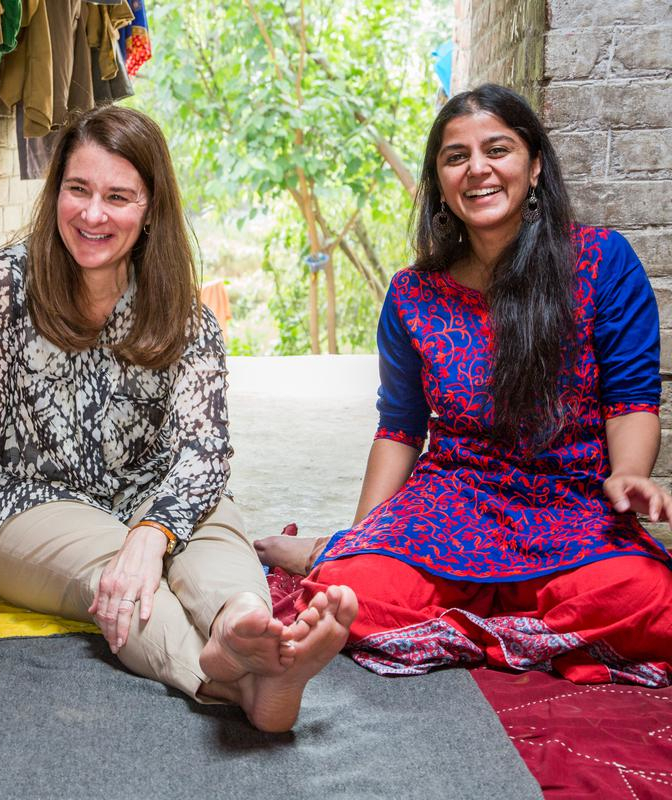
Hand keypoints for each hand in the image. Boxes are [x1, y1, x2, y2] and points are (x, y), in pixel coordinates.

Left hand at [88, 525, 166, 653]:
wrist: (143, 542)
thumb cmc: (126, 559)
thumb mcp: (108, 574)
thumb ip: (100, 594)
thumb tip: (92, 611)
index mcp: (106, 585)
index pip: (103, 613)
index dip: (104, 629)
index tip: (108, 641)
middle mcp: (117, 586)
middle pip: (112, 615)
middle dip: (112, 634)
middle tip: (115, 648)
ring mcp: (133, 585)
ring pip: (125, 610)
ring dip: (123, 629)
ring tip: (122, 642)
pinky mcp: (148, 582)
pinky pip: (145, 597)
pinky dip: (144, 608)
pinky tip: (144, 619)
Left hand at [603, 473, 671, 526]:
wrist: (624, 480)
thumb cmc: (618, 483)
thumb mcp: (612, 486)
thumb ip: (617, 496)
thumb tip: (623, 508)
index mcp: (645, 485)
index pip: (655, 495)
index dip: (656, 507)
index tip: (654, 519)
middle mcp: (656, 492)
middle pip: (668, 502)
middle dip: (671, 514)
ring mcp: (659, 500)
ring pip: (671, 508)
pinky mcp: (658, 508)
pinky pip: (668, 514)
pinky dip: (671, 521)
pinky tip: (670, 529)